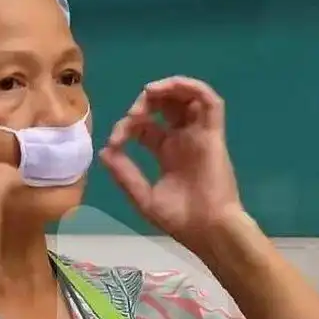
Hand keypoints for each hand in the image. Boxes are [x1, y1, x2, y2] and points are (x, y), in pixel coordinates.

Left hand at [100, 76, 244, 253]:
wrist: (207, 230)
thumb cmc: (179, 219)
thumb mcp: (143, 196)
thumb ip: (124, 172)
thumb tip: (104, 151)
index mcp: (167, 153)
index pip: (145, 126)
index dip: (127, 126)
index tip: (115, 142)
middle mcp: (182, 140)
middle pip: (166, 106)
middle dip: (146, 102)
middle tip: (133, 113)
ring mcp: (198, 135)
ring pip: (188, 97)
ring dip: (168, 88)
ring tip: (150, 93)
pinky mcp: (213, 134)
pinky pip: (210, 102)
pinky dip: (193, 87)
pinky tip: (169, 88)